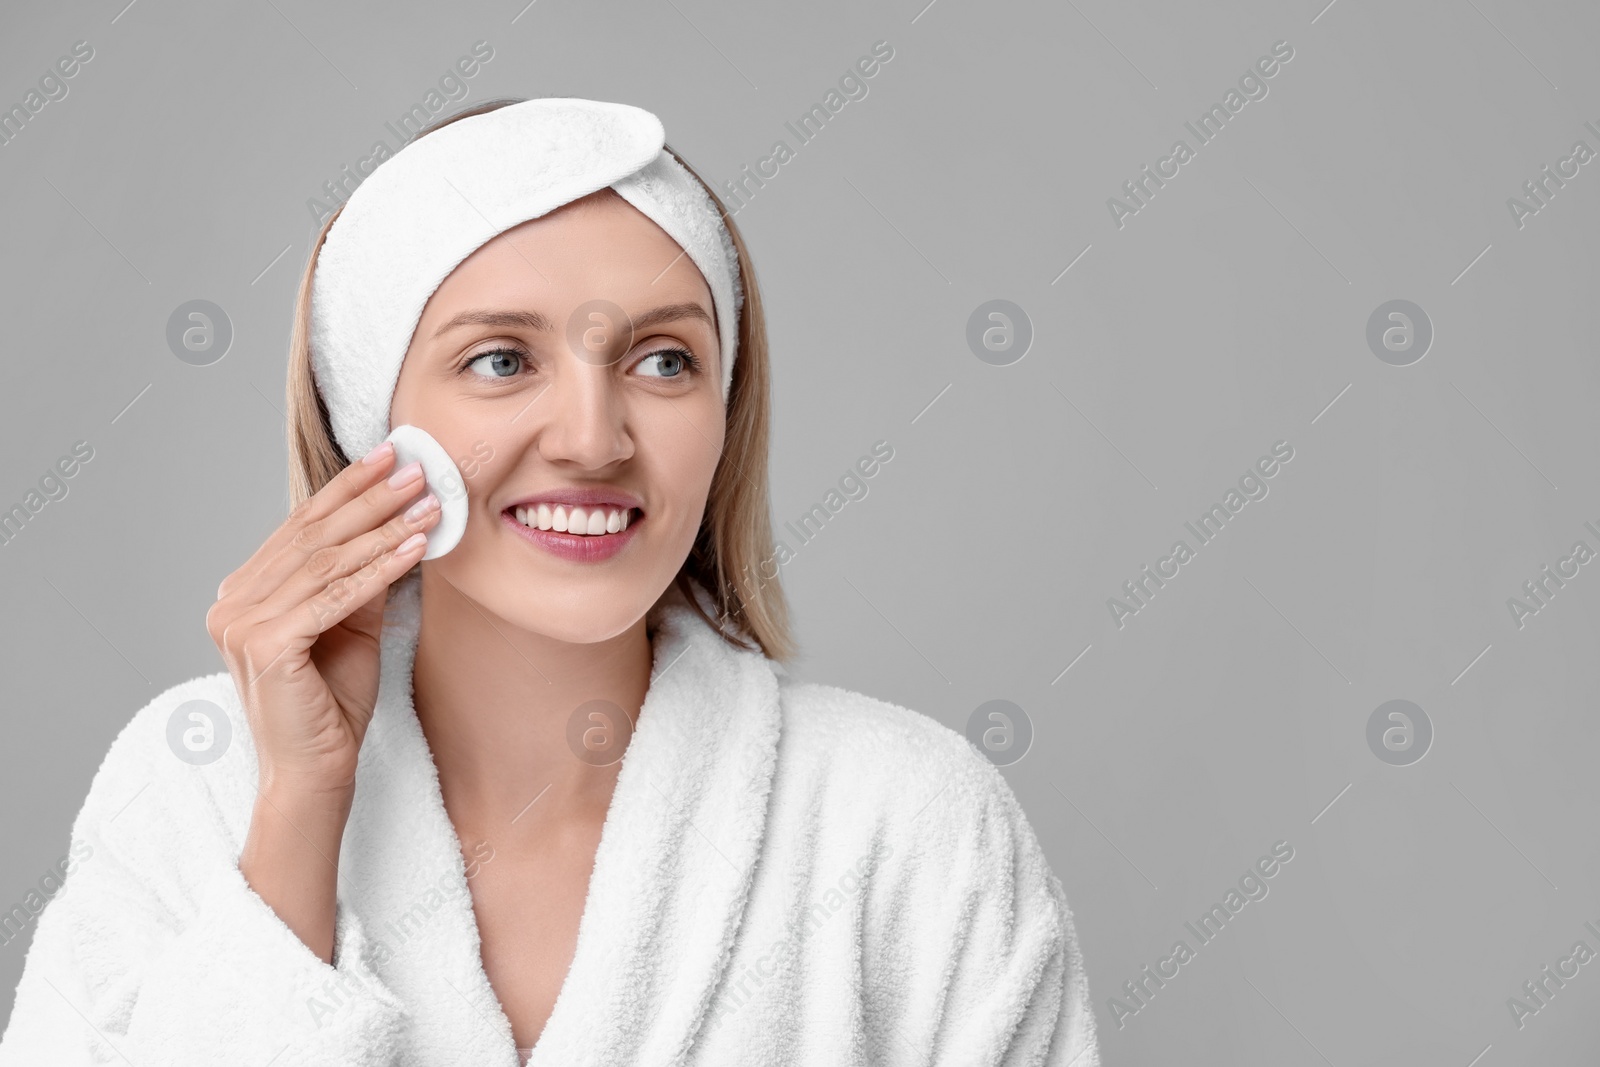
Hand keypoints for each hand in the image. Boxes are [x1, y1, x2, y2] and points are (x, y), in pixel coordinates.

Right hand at [206, 441, 439, 796]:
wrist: (316, 771)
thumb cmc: (331, 704)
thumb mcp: (353, 625)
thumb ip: (362, 577)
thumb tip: (399, 521)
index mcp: (243, 592)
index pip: (301, 527)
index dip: (347, 489)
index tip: (388, 457)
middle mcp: (231, 602)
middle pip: (313, 537)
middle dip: (370, 498)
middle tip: (416, 469)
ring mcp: (240, 622)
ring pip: (326, 562)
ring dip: (383, 528)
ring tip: (428, 503)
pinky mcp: (265, 643)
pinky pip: (334, 596)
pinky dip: (379, 569)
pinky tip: (414, 547)